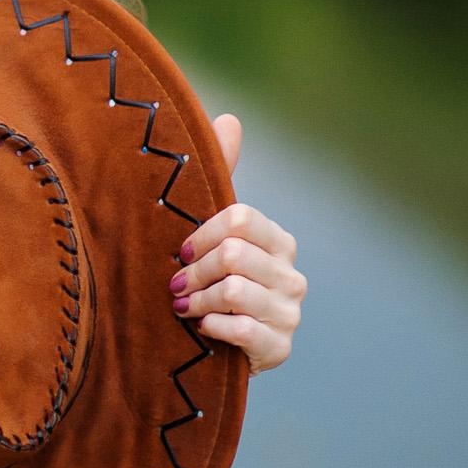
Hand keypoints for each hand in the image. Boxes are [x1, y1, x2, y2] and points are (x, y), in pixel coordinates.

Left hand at [169, 113, 304, 376]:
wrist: (203, 347)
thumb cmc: (202, 280)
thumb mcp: (207, 232)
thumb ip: (218, 178)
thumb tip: (230, 119)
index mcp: (278, 241)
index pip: (239, 219)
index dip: (200, 234)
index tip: (178, 250)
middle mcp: (292, 275)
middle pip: (233, 254)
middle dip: (193, 271)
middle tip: (175, 285)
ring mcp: (290, 313)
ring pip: (234, 291)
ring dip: (197, 300)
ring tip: (183, 307)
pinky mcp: (279, 348)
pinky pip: (241, 328)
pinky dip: (211, 327)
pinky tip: (199, 329)